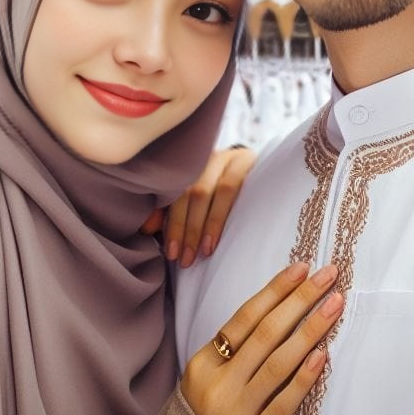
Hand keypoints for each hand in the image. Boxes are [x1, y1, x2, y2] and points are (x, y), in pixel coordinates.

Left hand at [163, 144, 256, 267]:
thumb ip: (170, 211)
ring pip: (204, 191)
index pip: (171, 192)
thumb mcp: (195, 200)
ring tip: (196, 255)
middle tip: (180, 258)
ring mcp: (225, 156)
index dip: (168, 221)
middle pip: (187, 192)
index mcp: (188, 163)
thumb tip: (147, 228)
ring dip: (198, 227)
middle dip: (181, 228)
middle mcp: (204, 156)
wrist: (266, 173)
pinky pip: (229, 187)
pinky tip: (213, 241)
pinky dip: (217, 218)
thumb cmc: (223, 194)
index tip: (168, 250)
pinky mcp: (245, 161)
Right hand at [180, 261, 342, 414]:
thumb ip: (235, 347)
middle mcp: (220, 383)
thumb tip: (280, 306)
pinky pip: (283, 404)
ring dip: (310, 330)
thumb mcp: (206, 373)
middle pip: (266, 333)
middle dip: (300, 299)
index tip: (302, 268)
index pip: (245, 317)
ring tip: (334, 305)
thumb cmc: (205, 410)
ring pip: (278, 363)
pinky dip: (303, 378)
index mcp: (205, 362)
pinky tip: (322, 355)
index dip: (275, 290)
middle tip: (328, 275)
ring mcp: (237, 411)